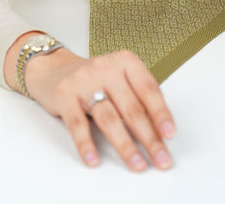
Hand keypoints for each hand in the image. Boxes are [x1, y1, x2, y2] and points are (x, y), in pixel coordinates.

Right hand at [5, 37, 174, 170]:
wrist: (54, 68)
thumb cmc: (94, 78)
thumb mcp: (120, 78)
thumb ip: (138, 97)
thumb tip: (160, 130)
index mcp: (125, 61)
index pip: (148, 89)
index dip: (161, 113)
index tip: (170, 134)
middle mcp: (106, 67)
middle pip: (131, 108)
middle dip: (149, 137)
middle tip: (160, 158)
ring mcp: (84, 81)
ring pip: (109, 118)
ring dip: (125, 145)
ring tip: (136, 163)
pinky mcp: (64, 95)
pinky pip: (77, 124)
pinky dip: (86, 144)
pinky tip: (94, 159)